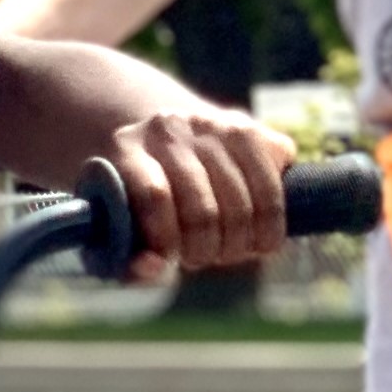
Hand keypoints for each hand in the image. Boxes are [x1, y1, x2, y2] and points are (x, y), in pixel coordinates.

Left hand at [104, 108, 296, 281]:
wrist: (165, 141)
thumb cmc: (139, 199)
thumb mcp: (119, 226)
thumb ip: (127, 260)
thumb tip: (155, 266)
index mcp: (128, 148)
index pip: (156, 196)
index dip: (168, 239)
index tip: (170, 260)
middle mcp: (171, 130)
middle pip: (203, 208)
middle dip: (208, 250)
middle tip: (201, 259)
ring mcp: (213, 125)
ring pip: (242, 202)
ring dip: (241, 244)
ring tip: (228, 252)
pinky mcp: (250, 129)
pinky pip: (273, 187)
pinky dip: (272, 225)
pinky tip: (258, 237)